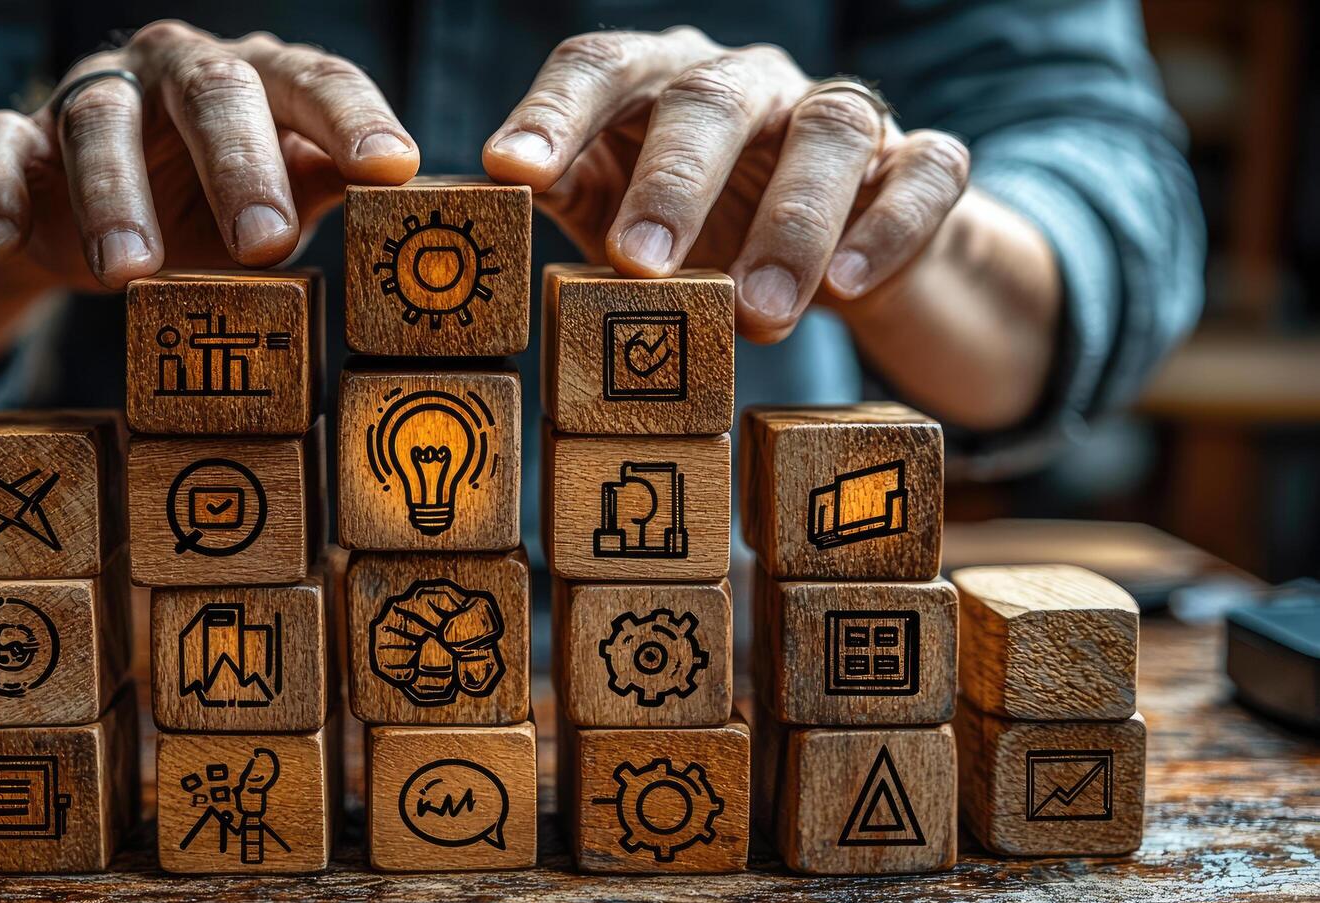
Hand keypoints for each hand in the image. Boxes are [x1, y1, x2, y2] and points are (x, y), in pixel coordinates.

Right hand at [0, 20, 419, 289]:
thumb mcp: (276, 203)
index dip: (353, 119)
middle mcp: (174, 72)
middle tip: (264, 244)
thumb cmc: (209, 208)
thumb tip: (404, 200)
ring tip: (131, 272)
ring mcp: (91, 97)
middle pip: (211, 93)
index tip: (391, 167)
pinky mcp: (15, 138)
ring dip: (113, 195)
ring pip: (99, 121)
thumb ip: (325, 190)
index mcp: (255, 79)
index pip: (311, 83)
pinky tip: (11, 243)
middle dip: (238, 165)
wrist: (88, 223)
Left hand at [484, 29, 970, 342]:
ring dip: (790, 225)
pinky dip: (888, 227)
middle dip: (673, 182)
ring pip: (826, 134)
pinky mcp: (917, 163)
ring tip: (756, 316)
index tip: (510, 169)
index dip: (554, 112)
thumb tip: (498, 188)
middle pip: (711, 101)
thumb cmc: (701, 228)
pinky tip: (848, 287)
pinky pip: (922, 173)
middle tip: (639, 265)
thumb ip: (571, 190)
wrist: (840, 255)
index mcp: (660, 83)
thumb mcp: (621, 212)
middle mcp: (748, 85)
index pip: (600, 67)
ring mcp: (836, 118)